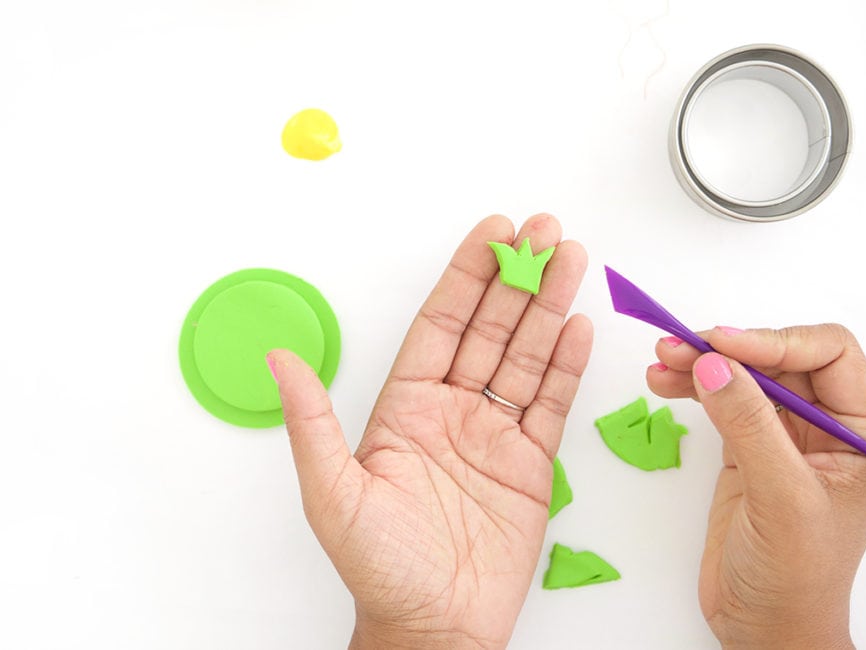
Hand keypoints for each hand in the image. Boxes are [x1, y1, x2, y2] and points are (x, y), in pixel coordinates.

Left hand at [268, 214, 591, 648]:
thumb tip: (278, 358)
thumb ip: (312, 421)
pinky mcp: (530, 463)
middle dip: (518, 277)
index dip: (467, 276)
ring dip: (549, 307)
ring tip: (571, 260)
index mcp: (405, 407)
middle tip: (545, 230)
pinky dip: (566, 365)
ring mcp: (494, 434)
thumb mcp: (333, 493)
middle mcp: (451, 410)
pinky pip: (551, 403)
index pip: (441, 324)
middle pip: (491, 328)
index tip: (492, 235)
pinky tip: (577, 326)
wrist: (435, 627)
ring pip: (526, 356)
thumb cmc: (380, 568)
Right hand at [647, 324, 865, 648]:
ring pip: (746, 375)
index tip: (723, 346)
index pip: (830, 354)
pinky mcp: (747, 449)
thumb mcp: (782, 499)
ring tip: (661, 360)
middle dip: (729, 348)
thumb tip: (712, 364)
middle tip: (678, 345)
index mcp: (863, 432)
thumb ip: (750, 426)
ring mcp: (785, 436)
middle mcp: (828, 425)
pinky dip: (692, 387)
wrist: (765, 628)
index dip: (777, 341)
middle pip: (781, 357)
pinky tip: (663, 382)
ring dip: (702, 363)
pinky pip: (722, 400)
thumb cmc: (796, 577)